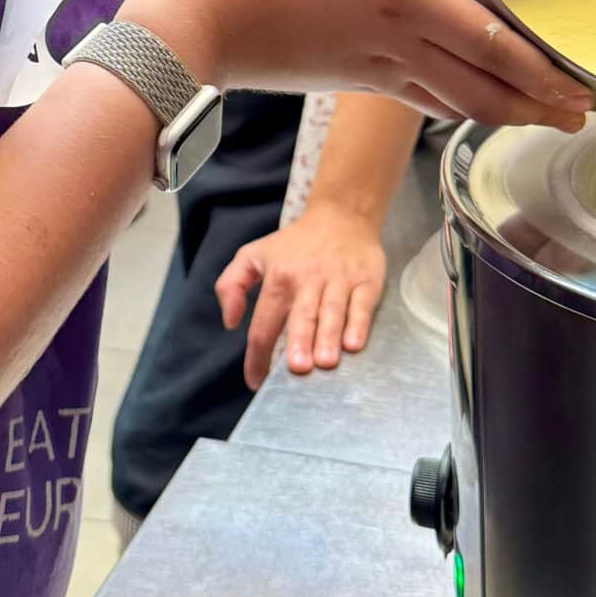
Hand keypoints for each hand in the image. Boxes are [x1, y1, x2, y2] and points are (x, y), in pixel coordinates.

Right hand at [123, 0, 591, 126]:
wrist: (185, 30)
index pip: (488, 39)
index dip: (539, 66)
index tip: (581, 82)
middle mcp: (396, 43)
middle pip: (484, 88)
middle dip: (538, 104)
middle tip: (585, 111)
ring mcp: (373, 71)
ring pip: (455, 104)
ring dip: (504, 112)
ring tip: (547, 115)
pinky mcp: (349, 80)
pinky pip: (420, 101)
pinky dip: (458, 105)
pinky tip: (469, 99)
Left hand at [217, 202, 385, 387]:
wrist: (342, 215)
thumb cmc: (294, 244)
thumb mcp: (253, 255)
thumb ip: (230, 285)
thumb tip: (229, 322)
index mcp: (278, 277)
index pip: (264, 322)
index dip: (257, 355)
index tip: (256, 382)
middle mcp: (308, 279)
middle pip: (302, 315)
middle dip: (299, 341)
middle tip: (298, 368)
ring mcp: (339, 280)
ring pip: (332, 311)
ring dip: (328, 337)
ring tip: (325, 363)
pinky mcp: (366, 280)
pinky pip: (362, 304)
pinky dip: (359, 324)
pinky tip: (355, 344)